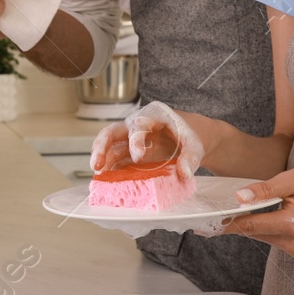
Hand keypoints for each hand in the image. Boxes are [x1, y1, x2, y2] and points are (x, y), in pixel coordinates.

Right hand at [89, 101, 204, 179]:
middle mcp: (136, 124)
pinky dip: (110, 168)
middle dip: (101, 147)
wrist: (190, 136)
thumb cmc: (191, 134)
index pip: (138, 125)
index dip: (136, 140)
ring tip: (97, 175)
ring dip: (101, 159)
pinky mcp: (130, 152)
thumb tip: (184, 173)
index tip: (138, 158)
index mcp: (153, 115)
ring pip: (109, 146)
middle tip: (97, 164)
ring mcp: (130, 139)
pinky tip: (106, 179)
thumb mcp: (195, 144)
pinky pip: (116, 159)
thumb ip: (191, 158)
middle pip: (112, 131)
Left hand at [220, 164, 293, 257]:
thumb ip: (264, 190)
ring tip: (243, 207)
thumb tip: (239, 198)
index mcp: (292, 225)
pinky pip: (270, 236)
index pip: (251, 225)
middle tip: (220, 209)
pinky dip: (262, 226)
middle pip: (254, 232)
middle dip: (238, 220)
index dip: (229, 221)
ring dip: (251, 222)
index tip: (210, 220)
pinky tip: (259, 213)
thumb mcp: (291, 179)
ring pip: (261, 235)